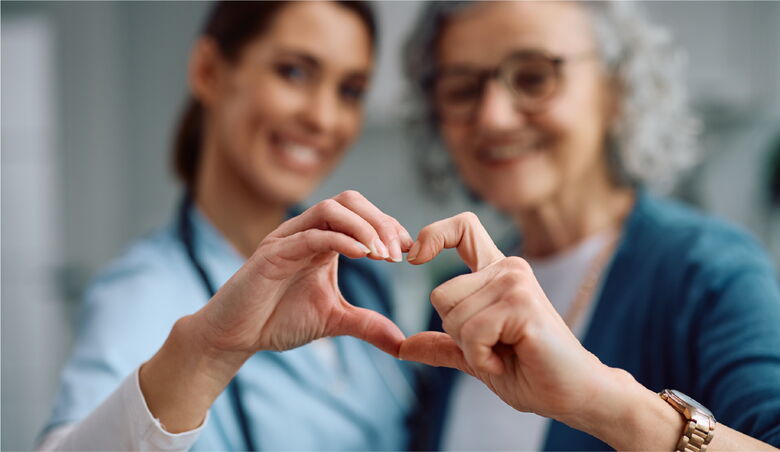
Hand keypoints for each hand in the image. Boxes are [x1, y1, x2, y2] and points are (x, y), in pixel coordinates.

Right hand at [195, 190, 412, 356]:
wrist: (236, 335)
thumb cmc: (279, 320)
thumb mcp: (334, 321)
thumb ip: (367, 324)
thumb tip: (401, 342)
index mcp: (323, 240)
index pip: (362, 215)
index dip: (389, 227)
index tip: (410, 251)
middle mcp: (307, 231)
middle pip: (350, 201)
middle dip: (381, 221)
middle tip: (399, 252)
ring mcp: (289, 238)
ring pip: (332, 209)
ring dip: (364, 227)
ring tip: (384, 255)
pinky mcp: (273, 252)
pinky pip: (312, 234)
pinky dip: (341, 239)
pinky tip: (362, 255)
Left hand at [402, 212, 615, 423]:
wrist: (572, 395)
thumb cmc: (530, 372)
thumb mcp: (474, 356)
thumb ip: (442, 345)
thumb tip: (401, 347)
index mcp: (496, 273)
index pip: (462, 228)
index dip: (433, 235)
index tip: (414, 256)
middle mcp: (508, 269)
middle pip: (440, 295)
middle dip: (456, 333)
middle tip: (494, 347)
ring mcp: (516, 283)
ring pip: (453, 318)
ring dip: (472, 350)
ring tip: (505, 354)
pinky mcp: (522, 305)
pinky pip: (472, 334)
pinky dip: (482, 359)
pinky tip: (508, 362)